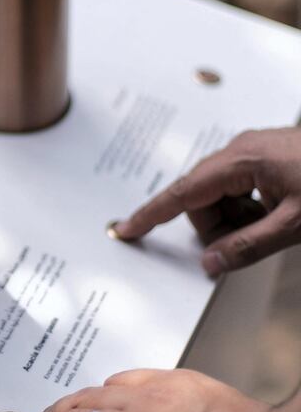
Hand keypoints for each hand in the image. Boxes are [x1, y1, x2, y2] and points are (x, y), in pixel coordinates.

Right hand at [115, 127, 300, 274]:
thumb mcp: (295, 225)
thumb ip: (248, 246)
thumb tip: (212, 262)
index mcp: (242, 160)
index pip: (183, 192)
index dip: (152, 214)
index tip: (128, 228)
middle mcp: (241, 150)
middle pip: (201, 197)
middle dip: (216, 226)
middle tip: (248, 242)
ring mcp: (254, 151)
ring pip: (221, 195)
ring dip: (237, 218)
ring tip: (273, 225)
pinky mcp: (266, 157)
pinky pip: (240, 188)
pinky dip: (250, 208)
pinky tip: (278, 215)